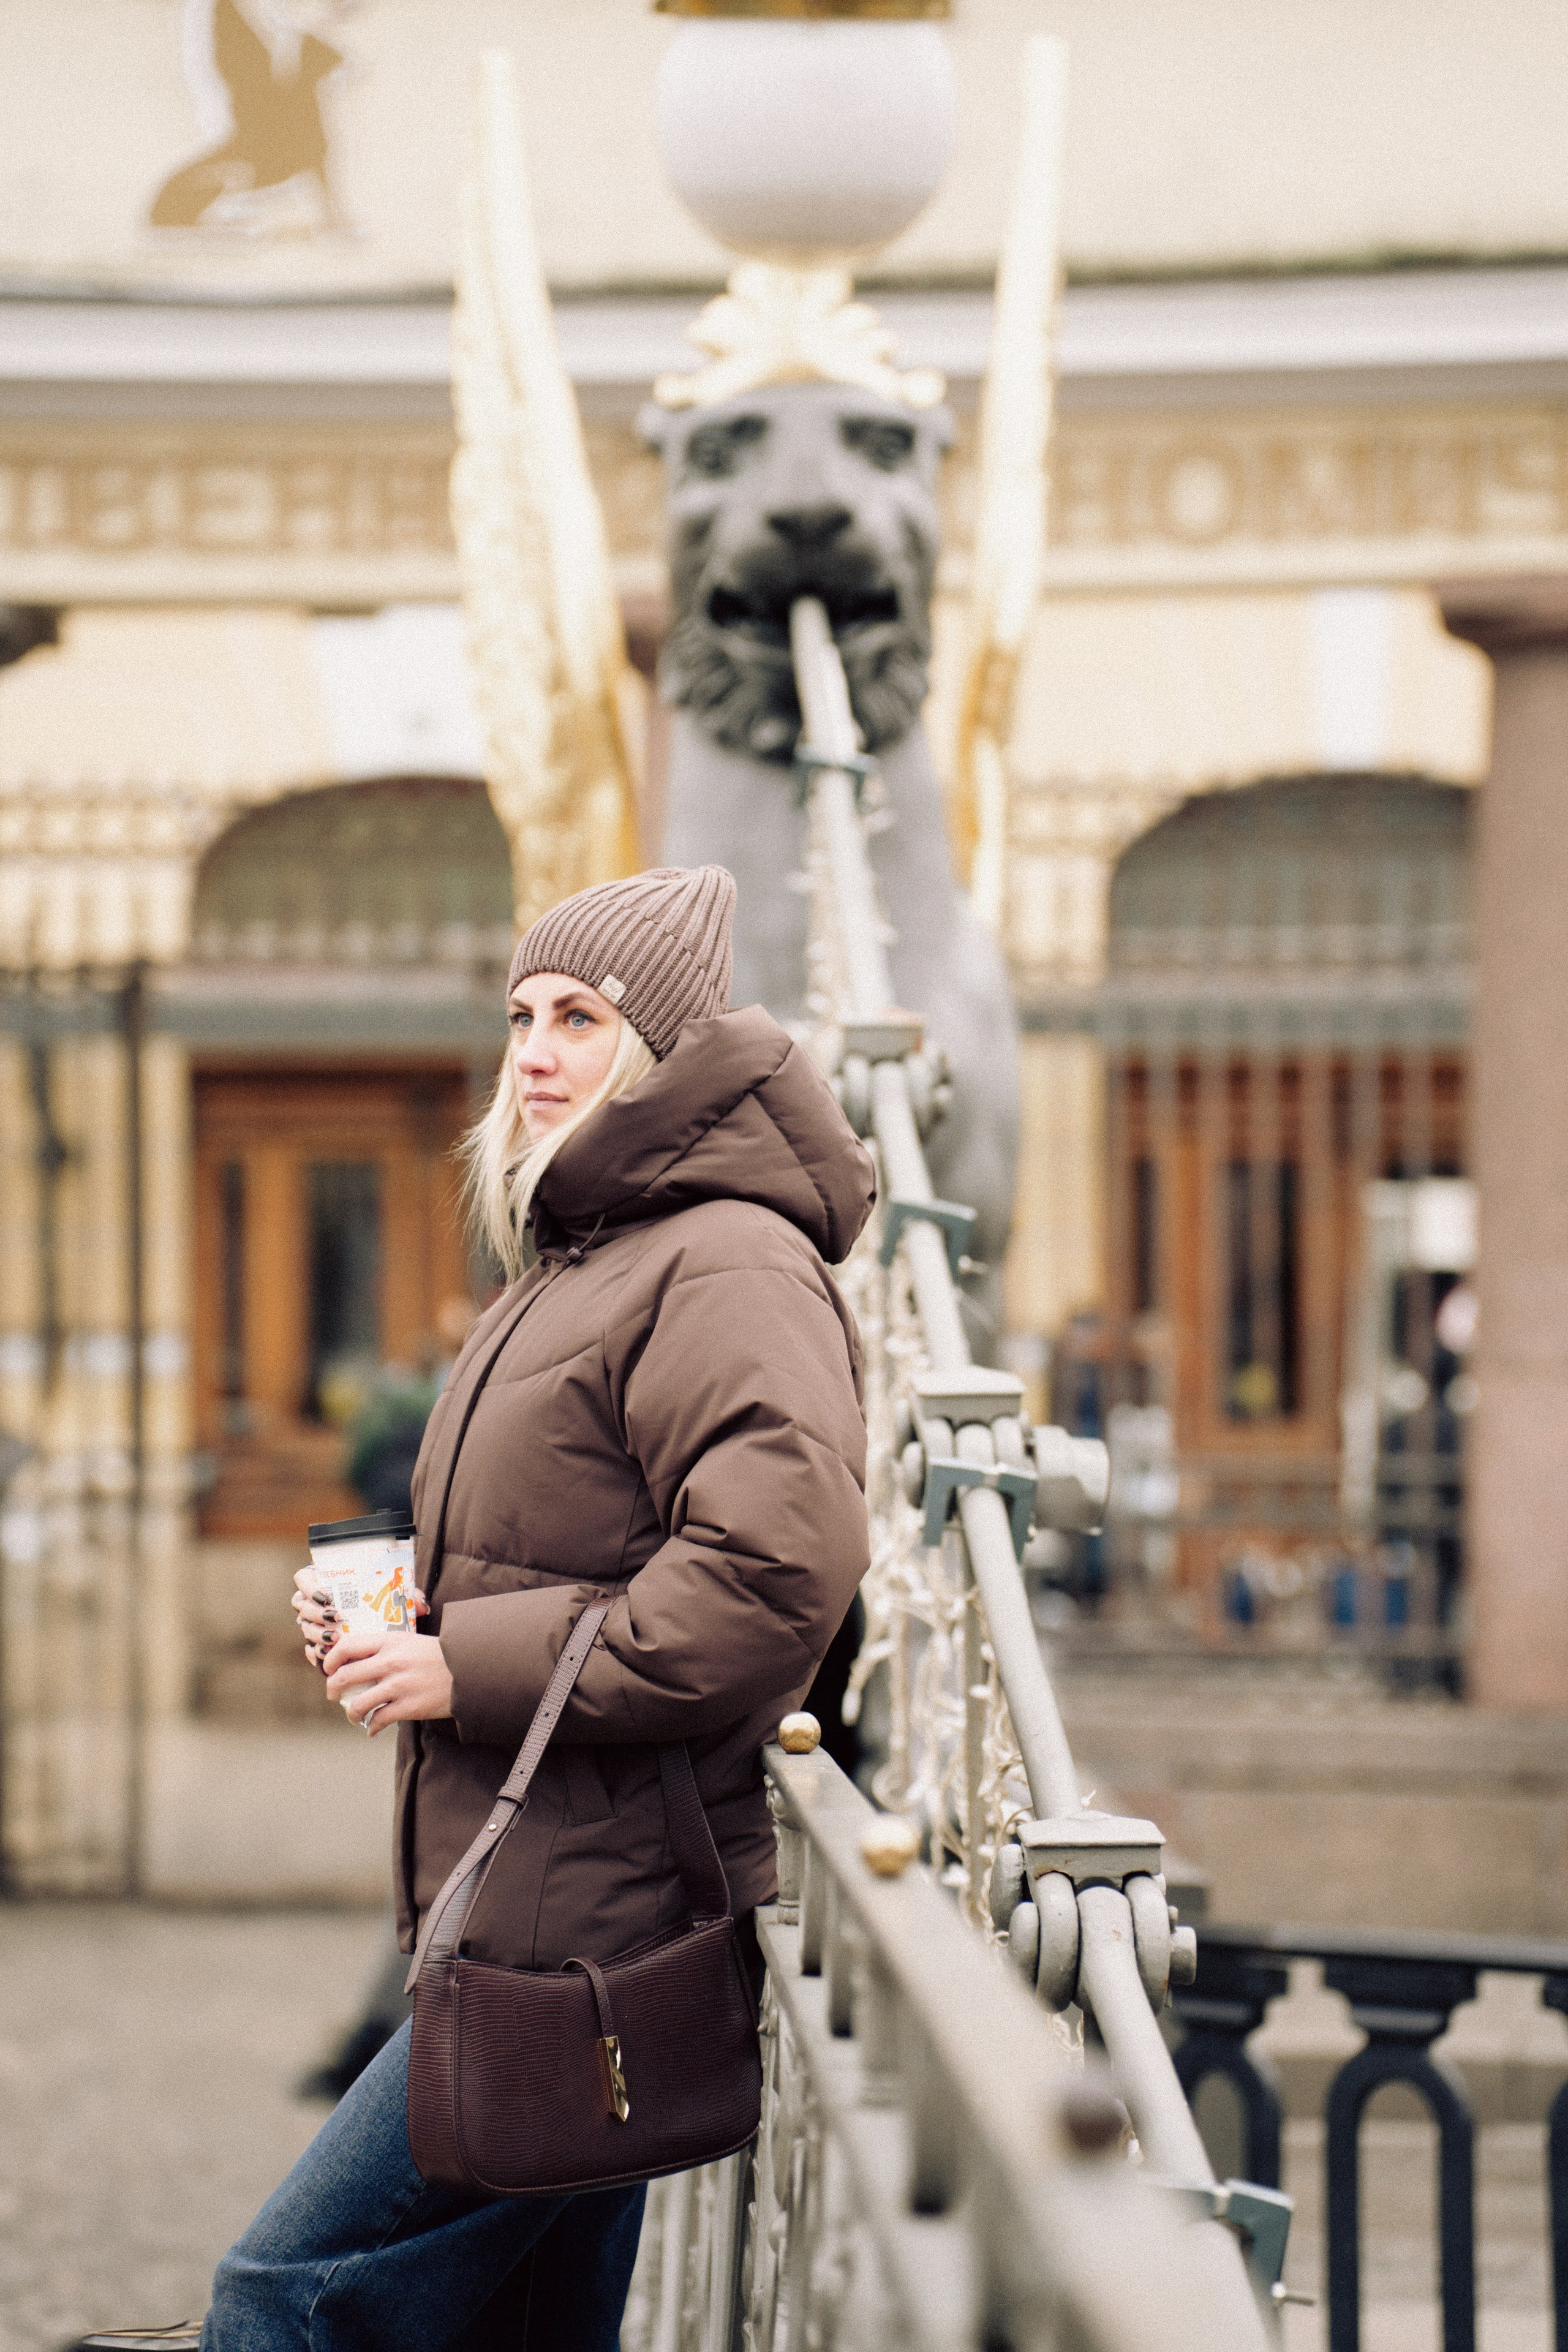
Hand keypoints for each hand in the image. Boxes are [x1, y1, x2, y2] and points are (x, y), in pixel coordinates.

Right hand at [292, 1567, 428, 1673]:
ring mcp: (314, 1625)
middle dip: (315, 1613)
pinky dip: (316, 1654)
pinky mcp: (318, 1645)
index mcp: (326, 1583)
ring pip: (305, 1628)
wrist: (383, 1634)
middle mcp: (315, 1604)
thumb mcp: (393, 1595)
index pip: (303, 1579)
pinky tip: (325, 1657)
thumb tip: (423, 1605)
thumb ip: (406, 1595)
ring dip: (316, 1633)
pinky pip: (310, 1650)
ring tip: (333, 1637)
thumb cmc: (384, 1603)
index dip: (309, 1586)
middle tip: (334, 1617)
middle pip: (302, 1606)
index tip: (326, 1595)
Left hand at [325, 1627, 453, 1734]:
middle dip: (332, 1689)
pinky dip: (371, 1727)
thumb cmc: (440, 1655)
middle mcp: (390, 1662)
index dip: (330, 1659)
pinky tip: (373, 1728)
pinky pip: (378, 1721)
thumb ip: (386, 1648)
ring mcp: (398, 1686)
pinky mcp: (408, 1707)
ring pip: (357, 1704)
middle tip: (333, 1694)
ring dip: (350, 1713)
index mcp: (390, 1641)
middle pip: (344, 1677)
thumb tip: (360, 1660)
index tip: (328, 1668)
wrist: (471, 1670)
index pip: (347, 1646)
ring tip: (353, 1715)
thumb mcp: (411, 1641)